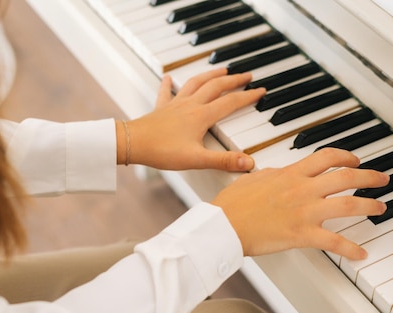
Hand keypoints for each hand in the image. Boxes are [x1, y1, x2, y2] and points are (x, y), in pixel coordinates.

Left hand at [117, 68, 265, 170]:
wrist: (132, 143)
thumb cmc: (161, 151)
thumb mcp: (197, 160)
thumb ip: (224, 161)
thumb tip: (249, 163)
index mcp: (201, 116)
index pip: (231, 102)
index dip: (248, 96)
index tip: (261, 90)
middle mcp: (190, 105)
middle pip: (216, 86)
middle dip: (234, 79)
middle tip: (247, 75)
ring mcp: (175, 105)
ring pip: (196, 83)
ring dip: (210, 74)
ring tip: (221, 69)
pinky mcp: (161, 108)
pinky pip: (166, 91)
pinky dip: (169, 83)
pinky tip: (168, 77)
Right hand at [211, 148, 389, 259]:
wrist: (224, 225)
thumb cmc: (233, 204)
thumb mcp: (254, 178)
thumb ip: (273, 174)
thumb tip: (280, 172)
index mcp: (291, 174)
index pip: (327, 157)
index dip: (347, 157)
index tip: (356, 161)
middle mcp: (302, 189)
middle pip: (346, 178)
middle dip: (370, 177)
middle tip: (382, 180)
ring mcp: (304, 212)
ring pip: (348, 205)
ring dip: (369, 206)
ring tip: (380, 208)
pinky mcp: (302, 234)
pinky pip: (334, 242)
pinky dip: (351, 249)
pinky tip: (362, 254)